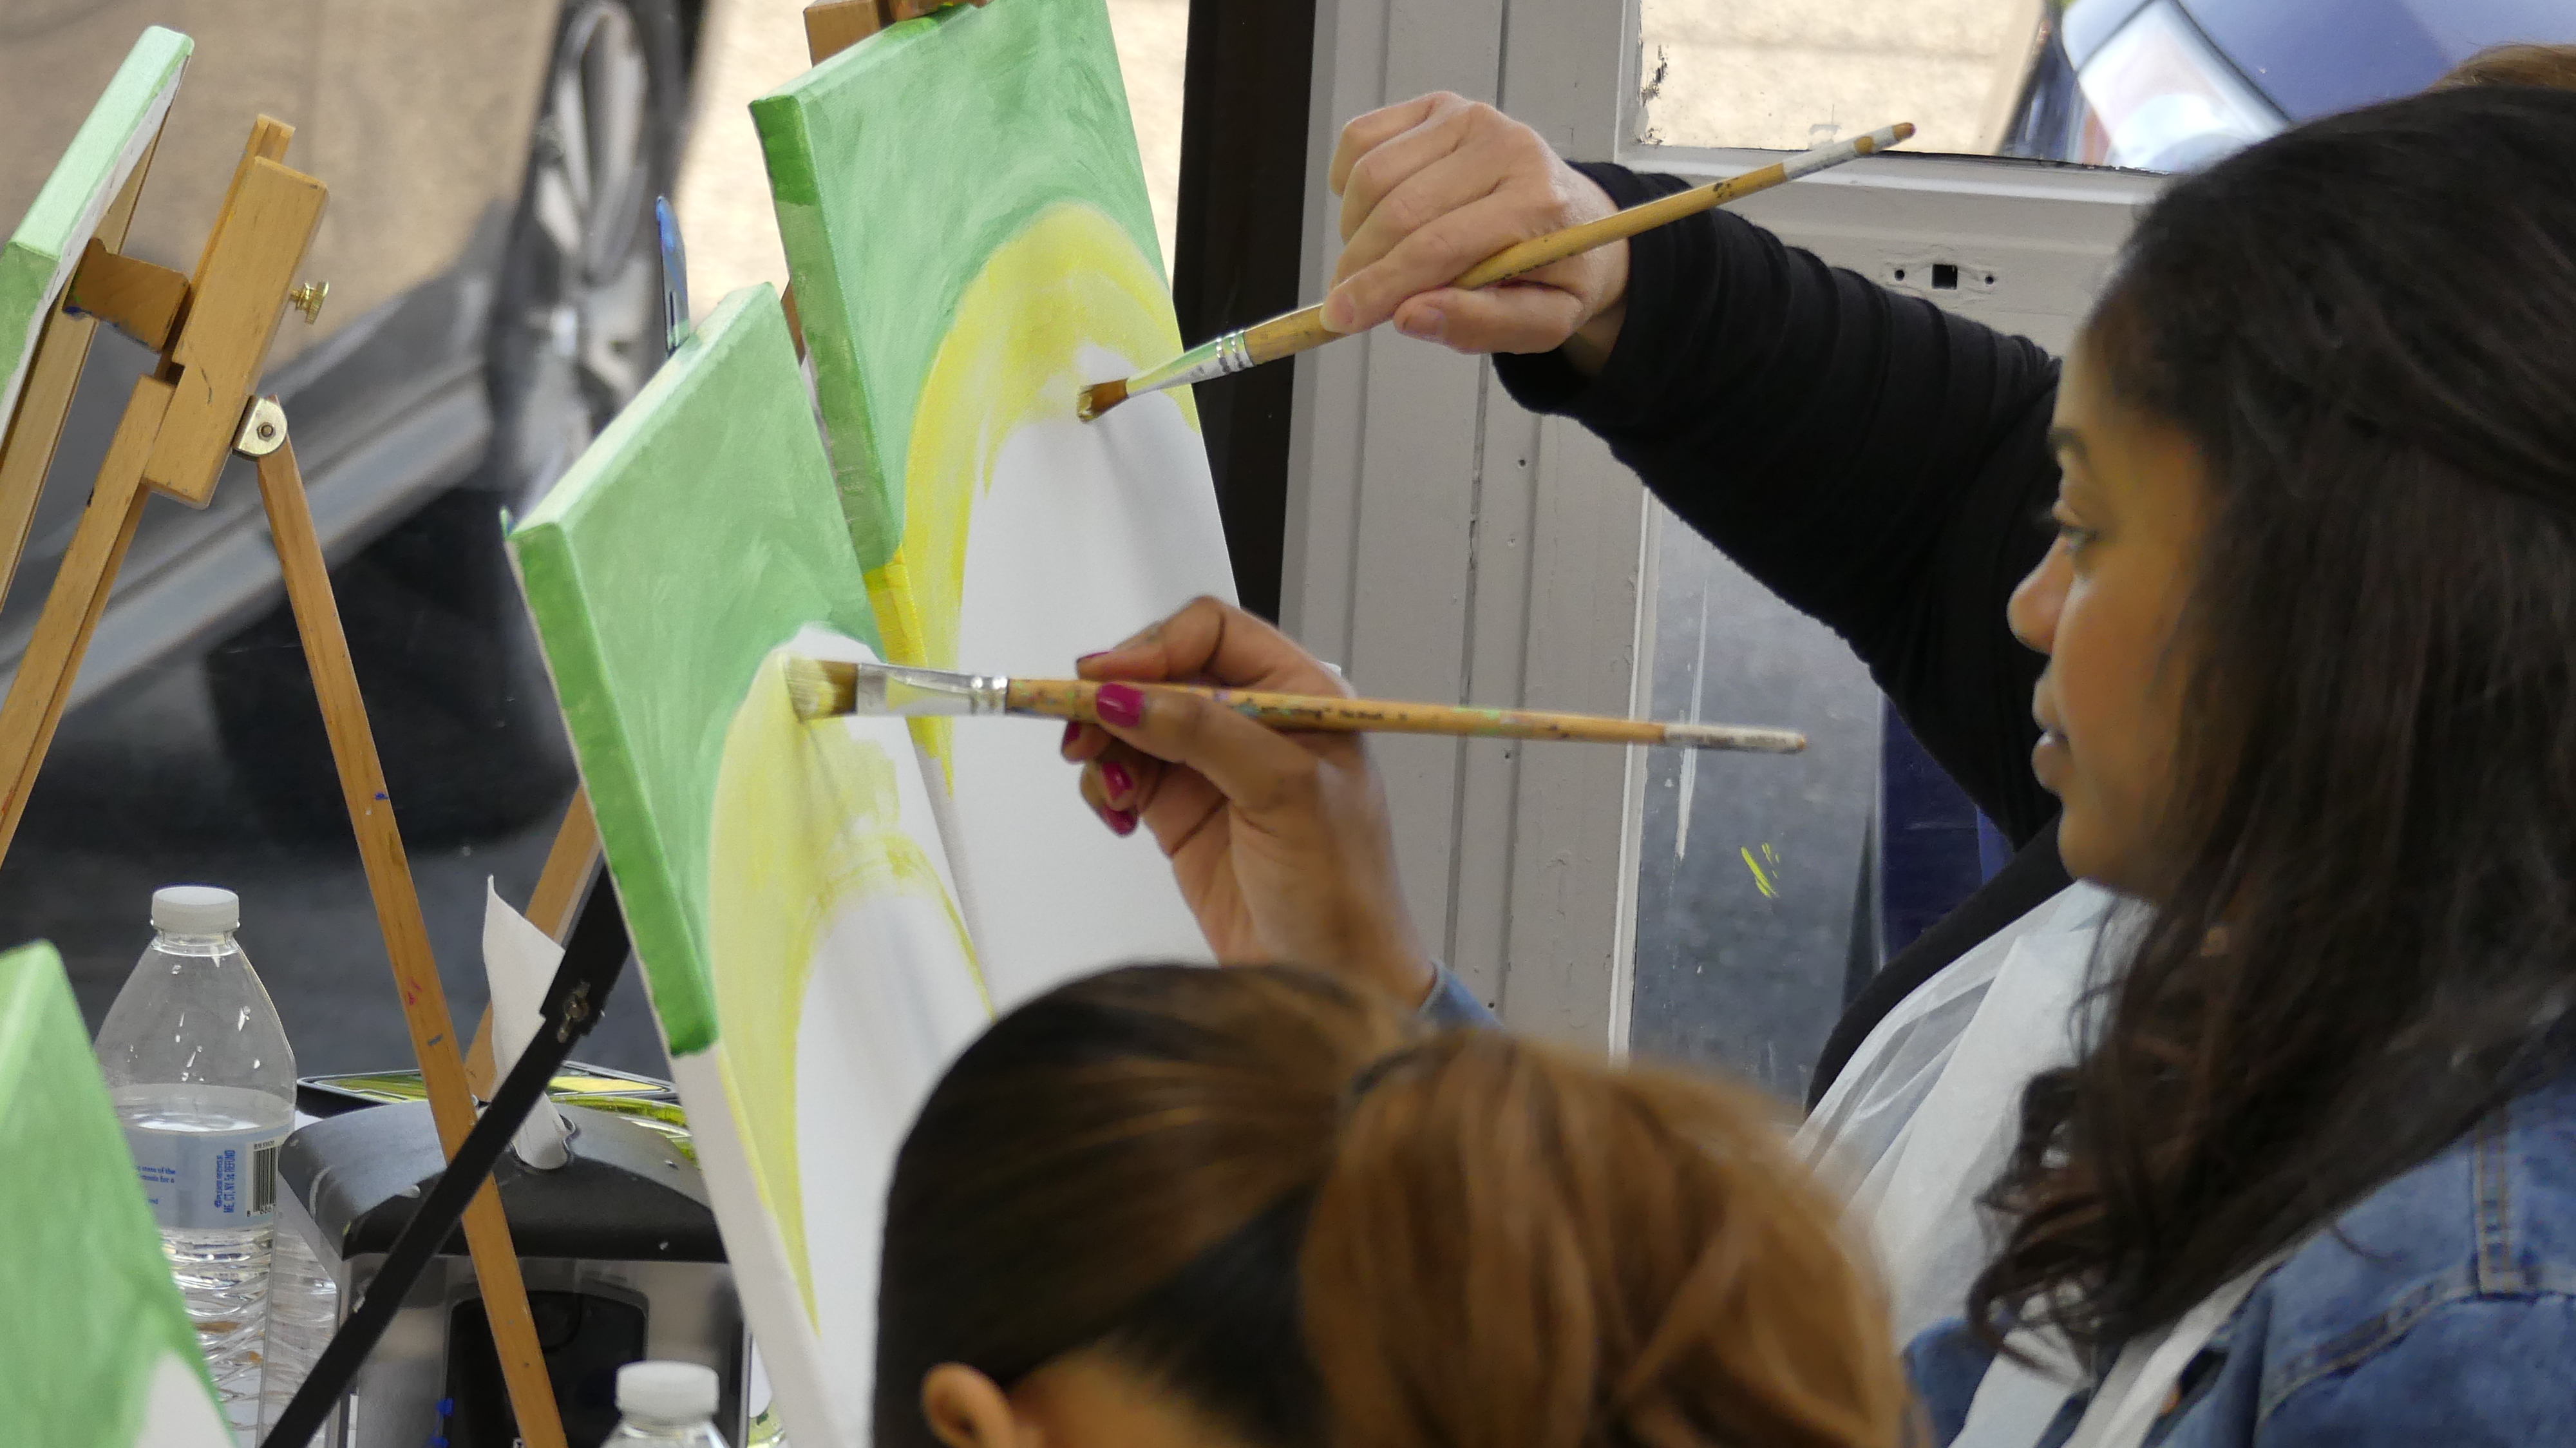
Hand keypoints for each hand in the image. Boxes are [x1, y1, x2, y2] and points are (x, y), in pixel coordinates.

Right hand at [1062, 597, 1434, 1006]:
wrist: (1333, 978)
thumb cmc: (1340, 887)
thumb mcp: (1284, 794)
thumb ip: (1204, 733)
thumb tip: (1123, 696)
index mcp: (1300, 694)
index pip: (1212, 632)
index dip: (1154, 649)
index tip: (1103, 680)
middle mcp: (1254, 719)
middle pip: (1162, 672)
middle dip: (1116, 698)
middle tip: (1079, 732)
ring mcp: (1214, 765)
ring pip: (1134, 721)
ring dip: (1104, 744)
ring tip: (1107, 790)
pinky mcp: (1181, 810)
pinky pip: (1124, 771)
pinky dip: (1105, 784)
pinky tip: (1115, 815)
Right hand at [1323, 91, 1628, 368]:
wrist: (1576, 219)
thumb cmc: (1557, 273)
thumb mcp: (1543, 323)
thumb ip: (1481, 325)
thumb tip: (1408, 315)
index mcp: (1538, 202)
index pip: (1438, 246)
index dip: (1380, 287)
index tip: (1339, 318)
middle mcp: (1504, 145)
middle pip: (1398, 211)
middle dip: (1360, 268)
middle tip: (1348, 305)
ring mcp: (1467, 117)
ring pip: (1371, 176)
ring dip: (1354, 231)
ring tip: (1375, 262)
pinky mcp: (1439, 107)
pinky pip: (1361, 139)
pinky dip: (1349, 185)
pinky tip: (1373, 216)